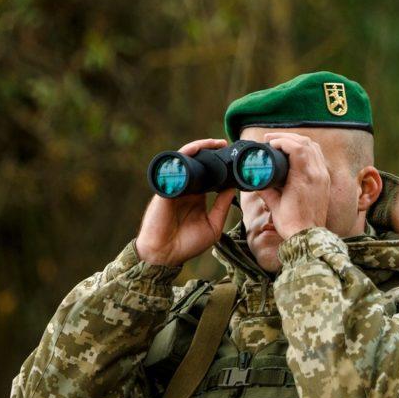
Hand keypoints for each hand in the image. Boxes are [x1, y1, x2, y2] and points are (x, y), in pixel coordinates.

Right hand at [134, 139, 235, 265]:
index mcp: (196, 196)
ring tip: (215, 142)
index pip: (209, 174)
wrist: (165, 255)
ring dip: (200, 147)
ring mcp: (176, 185)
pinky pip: (175, 165)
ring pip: (187, 160)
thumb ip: (222, 206)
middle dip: (211, 150)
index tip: (232, 156)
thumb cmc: (187, 244)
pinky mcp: (167, 186)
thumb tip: (233, 187)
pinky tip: (197, 148)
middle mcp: (186, 188)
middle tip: (225, 143)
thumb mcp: (213, 225)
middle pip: (198, 163)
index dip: (219, 165)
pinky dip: (185, 154)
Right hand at [257, 133, 330, 238]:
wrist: (309, 236)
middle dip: (287, 137)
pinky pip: (318, 156)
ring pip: (314, 147)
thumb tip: (254, 178)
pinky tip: (296, 152)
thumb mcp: (273, 204)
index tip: (269, 142)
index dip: (281, 140)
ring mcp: (323, 176)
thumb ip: (263, 188)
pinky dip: (307, 149)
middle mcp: (317, 174)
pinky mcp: (325, 180)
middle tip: (271, 139)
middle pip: (306, 142)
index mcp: (304, 178)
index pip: (296, 147)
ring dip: (298, 141)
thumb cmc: (291, 223)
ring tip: (283, 142)